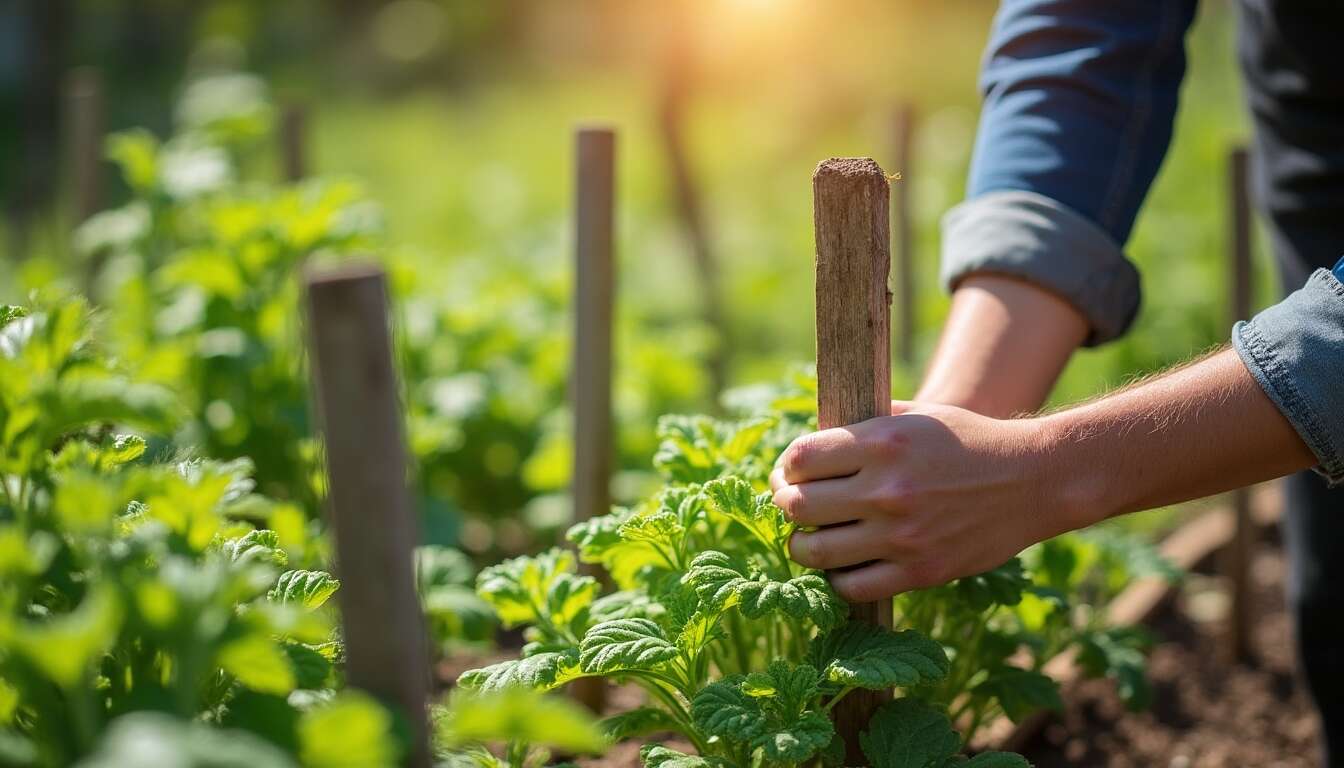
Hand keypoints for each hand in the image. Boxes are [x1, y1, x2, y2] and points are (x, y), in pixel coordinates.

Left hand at [770, 402, 1094, 601]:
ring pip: (814, 551)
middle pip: (797, 506)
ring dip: (803, 545)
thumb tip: (810, 445)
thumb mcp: (917, 415)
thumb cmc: (969, 441)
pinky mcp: (919, 571)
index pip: (800, 458)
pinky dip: (838, 578)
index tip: (791, 472)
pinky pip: (852, 586)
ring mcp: (901, 534)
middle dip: (786, 505)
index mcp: (881, 442)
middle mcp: (886, 488)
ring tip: (812, 538)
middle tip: (793, 505)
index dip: (786, 466)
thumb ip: (863, 426)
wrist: (1034, 480)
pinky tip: (844, 564)